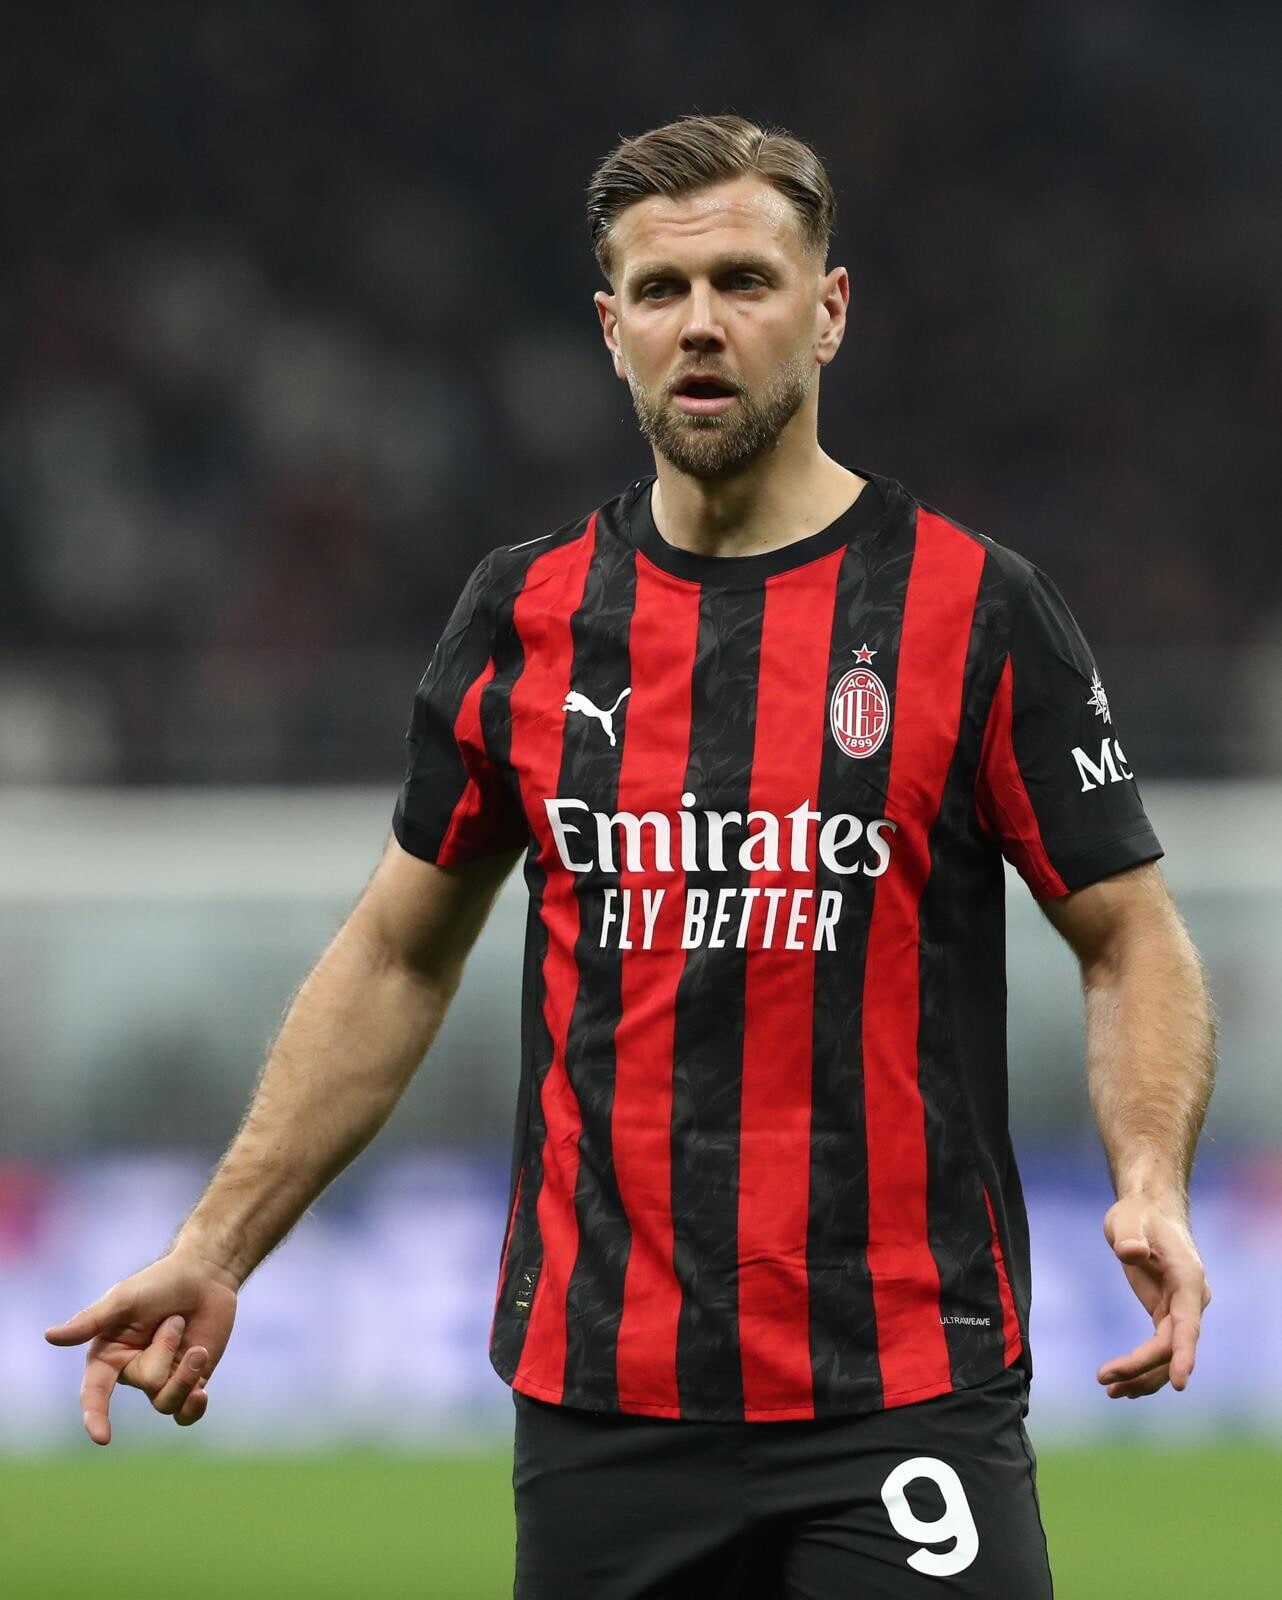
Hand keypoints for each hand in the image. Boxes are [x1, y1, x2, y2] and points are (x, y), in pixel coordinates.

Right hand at [44, 1249, 238, 1444]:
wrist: (206, 1275)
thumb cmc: (160, 1282)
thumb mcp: (124, 1299)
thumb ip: (90, 1321)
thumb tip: (49, 1336)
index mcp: (108, 1355)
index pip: (94, 1393)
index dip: (95, 1416)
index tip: (102, 1437)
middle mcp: (131, 1372)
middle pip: (148, 1384)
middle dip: (165, 1348)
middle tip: (175, 1319)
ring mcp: (162, 1380)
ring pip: (167, 1402)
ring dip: (187, 1371)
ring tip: (198, 1346)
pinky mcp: (189, 1382)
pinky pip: (186, 1413)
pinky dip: (193, 1408)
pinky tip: (201, 1395)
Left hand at [1097, 1195, 1209, 1398]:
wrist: (1148, 1212)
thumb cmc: (1139, 1215)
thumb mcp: (1129, 1219)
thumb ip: (1130, 1235)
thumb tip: (1130, 1251)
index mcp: (1188, 1279)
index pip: (1188, 1324)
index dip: (1183, 1354)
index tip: (1179, 1383)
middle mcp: (1190, 1299)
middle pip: (1170, 1345)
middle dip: (1141, 1367)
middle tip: (1104, 1378)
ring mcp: (1180, 1309)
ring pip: (1166, 1353)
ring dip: (1142, 1375)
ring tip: (1110, 1390)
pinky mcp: (1166, 1313)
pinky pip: (1160, 1348)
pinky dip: (1143, 1367)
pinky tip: (1122, 1383)